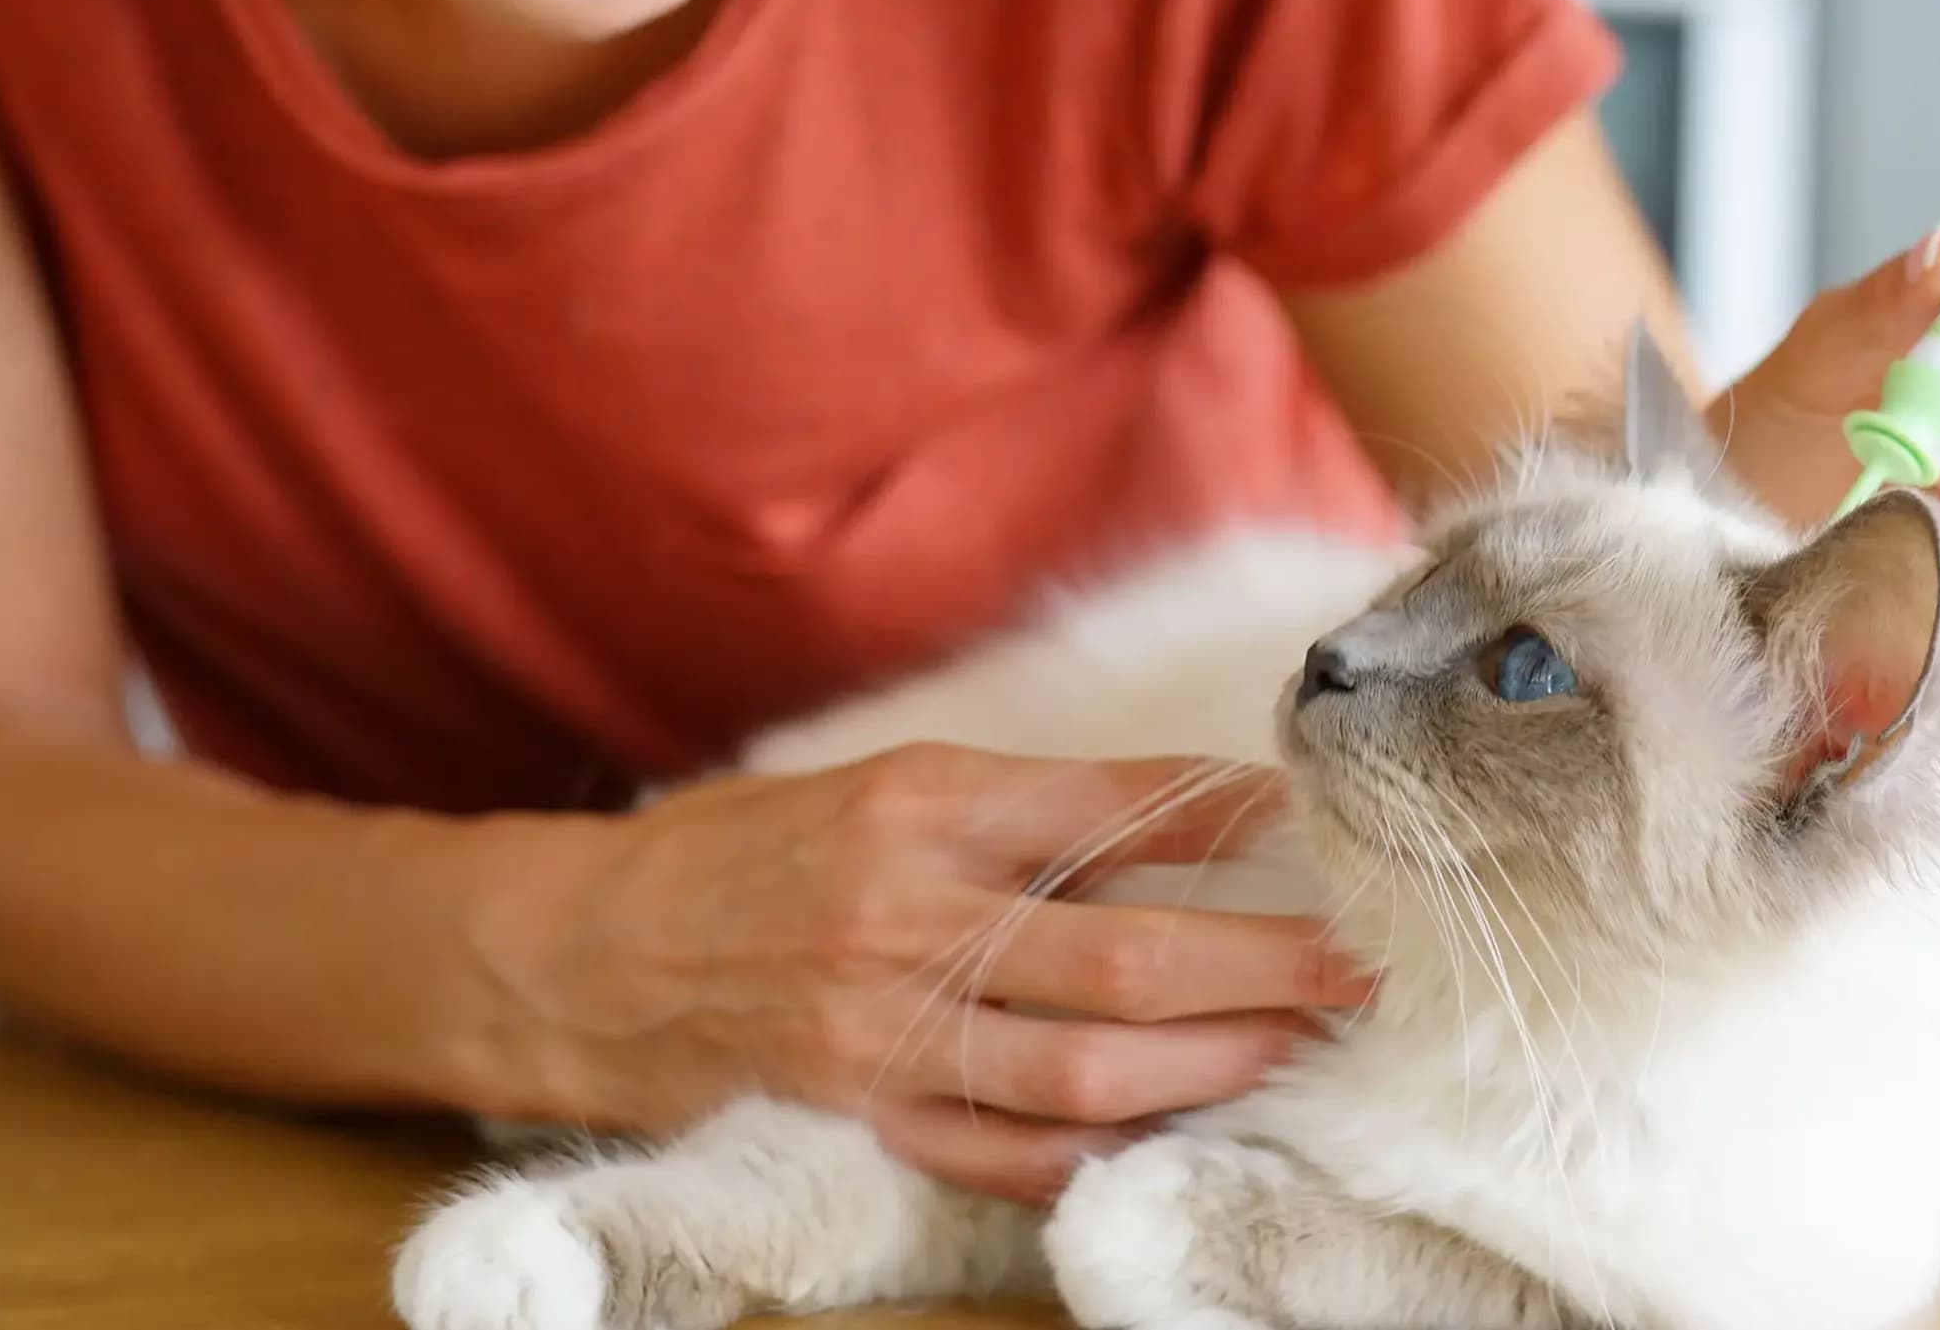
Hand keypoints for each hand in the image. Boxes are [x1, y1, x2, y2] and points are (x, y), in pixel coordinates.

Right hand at [480, 744, 1373, 1202]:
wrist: (578, 952)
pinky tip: (1169, 1134)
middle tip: (1361, 962)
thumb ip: (1005, 809)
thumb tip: (1163, 819)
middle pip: (1128, 951)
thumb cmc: (735, 852)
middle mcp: (910, 913)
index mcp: (917, 805)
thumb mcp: (867, 786)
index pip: (1108, 808)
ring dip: (1210, 1064)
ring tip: (1293, 1048)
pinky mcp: (862, 1113)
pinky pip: (1003, 1153)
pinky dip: (1096, 1151)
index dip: (1224, 815)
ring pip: (1085, 1067)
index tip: (1310, 817)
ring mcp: (886, 1029)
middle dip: (1265, 961)